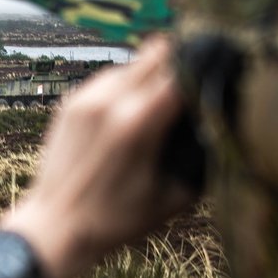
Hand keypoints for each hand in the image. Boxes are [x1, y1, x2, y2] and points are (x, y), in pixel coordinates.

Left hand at [0, 35, 195, 277]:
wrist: (55, 226)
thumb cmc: (117, 220)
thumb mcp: (174, 196)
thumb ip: (201, 158)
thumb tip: (223, 127)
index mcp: (139, 122)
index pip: (185, 69)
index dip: (206, 71)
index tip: (218, 81)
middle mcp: (111, 101)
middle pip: (160, 51)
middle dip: (180, 65)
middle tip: (189, 90)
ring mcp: (86, 98)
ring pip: (134, 61)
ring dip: (151, 76)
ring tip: (157, 108)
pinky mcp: (70, 102)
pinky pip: (109, 77)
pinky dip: (126, 88)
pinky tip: (129, 116)